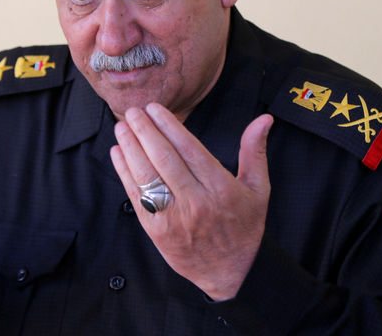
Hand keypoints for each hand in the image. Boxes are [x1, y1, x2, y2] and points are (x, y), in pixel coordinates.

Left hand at [110, 103, 272, 300]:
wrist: (232, 274)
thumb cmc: (244, 227)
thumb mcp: (259, 189)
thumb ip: (255, 151)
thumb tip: (263, 119)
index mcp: (220, 189)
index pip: (189, 150)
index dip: (170, 126)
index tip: (156, 108)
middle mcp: (196, 202)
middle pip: (164, 160)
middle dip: (145, 132)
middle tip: (134, 111)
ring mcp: (174, 218)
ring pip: (147, 177)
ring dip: (130, 149)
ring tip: (121, 127)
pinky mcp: (157, 231)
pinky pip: (137, 197)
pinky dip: (124, 173)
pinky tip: (118, 154)